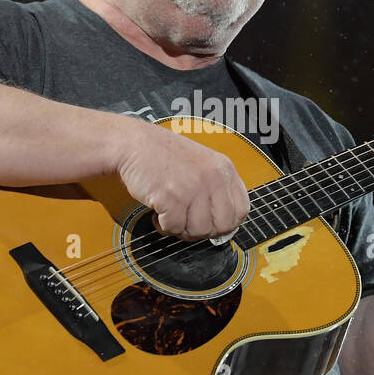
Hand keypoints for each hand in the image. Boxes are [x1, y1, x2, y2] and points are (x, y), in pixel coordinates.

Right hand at [114, 120, 249, 240]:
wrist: (132, 143)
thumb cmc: (162, 154)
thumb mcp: (201, 163)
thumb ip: (216, 188)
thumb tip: (225, 222)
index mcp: (223, 168)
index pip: (241, 210)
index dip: (226, 223)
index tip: (213, 224)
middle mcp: (212, 177)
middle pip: (222, 225)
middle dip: (203, 230)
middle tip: (188, 222)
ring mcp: (193, 187)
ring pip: (199, 230)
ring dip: (182, 228)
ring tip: (171, 214)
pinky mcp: (172, 197)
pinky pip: (174, 228)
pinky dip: (164, 225)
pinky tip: (159, 212)